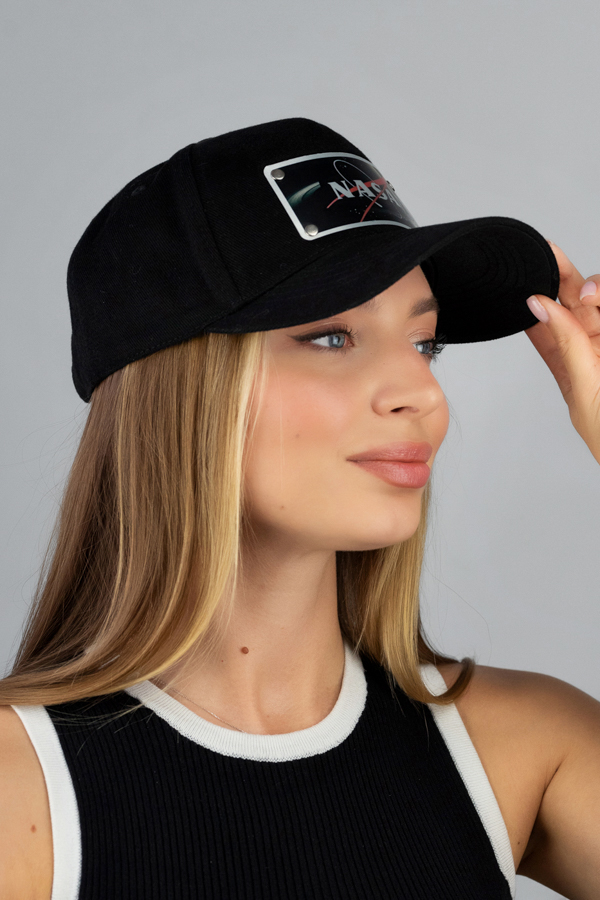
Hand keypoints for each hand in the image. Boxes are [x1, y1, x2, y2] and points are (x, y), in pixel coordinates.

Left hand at [525, 242, 599, 464]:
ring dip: (597, 291)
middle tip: (556, 257)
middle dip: (569, 279)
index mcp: (572, 365)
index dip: (540, 293)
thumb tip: (539, 305)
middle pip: (580, 304)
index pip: (548, 323)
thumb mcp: (586, 390)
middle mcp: (595, 350)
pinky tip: (599, 300)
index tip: (533, 267)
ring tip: (593, 297)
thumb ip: (567, 345)